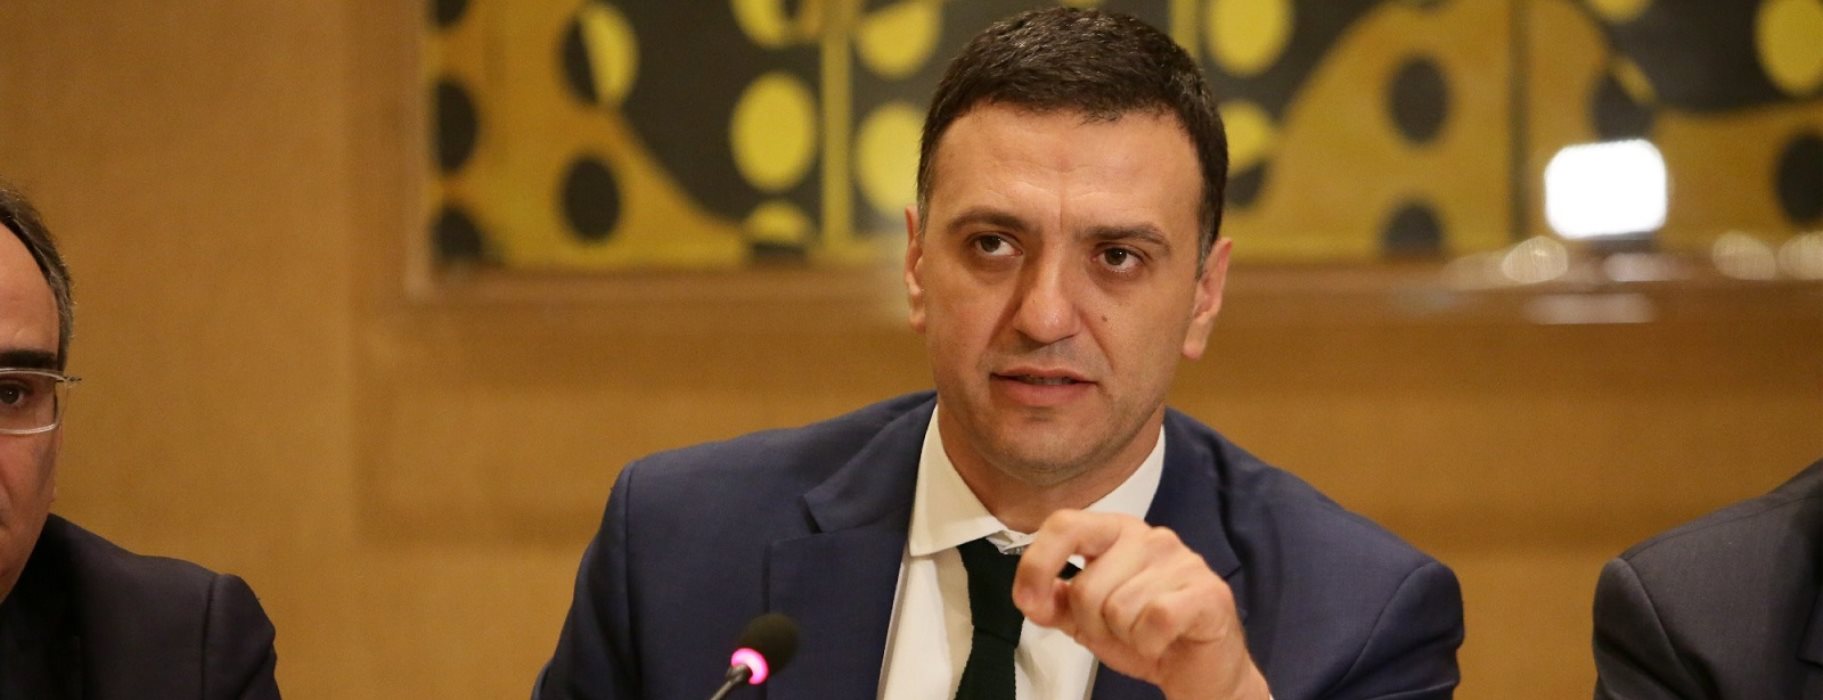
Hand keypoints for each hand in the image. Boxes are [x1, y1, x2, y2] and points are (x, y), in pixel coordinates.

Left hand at [1012, 510, 1269, 699]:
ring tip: (1145, 635)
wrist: (1198, 669)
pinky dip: (1150, 644)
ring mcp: (1182, 560)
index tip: (1028, 600)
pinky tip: (1163, 641)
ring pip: (1118, 609)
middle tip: (1119, 631)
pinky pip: (1153, 621)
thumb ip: (1054, 603)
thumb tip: (1029, 597)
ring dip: (1125, 637)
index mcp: (1116, 533)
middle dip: (1092, 624)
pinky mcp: (1207, 592)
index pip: (1065, 525)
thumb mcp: (1087, 619)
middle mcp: (1150, 537)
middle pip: (1085, 585)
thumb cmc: (1145, 635)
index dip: (1037, 564)